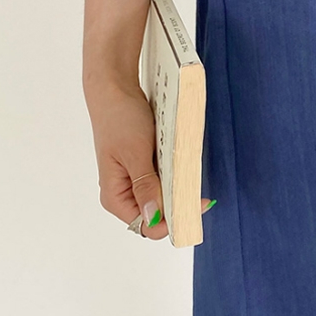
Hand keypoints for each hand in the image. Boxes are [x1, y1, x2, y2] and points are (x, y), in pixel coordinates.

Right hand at [84, 78, 213, 240]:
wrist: (115, 90)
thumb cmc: (119, 119)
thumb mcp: (135, 153)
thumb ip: (145, 185)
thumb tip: (153, 216)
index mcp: (114, 196)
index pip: (145, 225)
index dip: (171, 221)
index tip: (194, 207)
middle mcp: (123, 193)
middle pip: (156, 215)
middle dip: (177, 207)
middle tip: (201, 195)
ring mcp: (134, 180)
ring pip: (161, 199)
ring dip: (178, 192)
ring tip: (194, 182)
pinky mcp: (144, 168)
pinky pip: (163, 182)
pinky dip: (175, 179)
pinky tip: (185, 170)